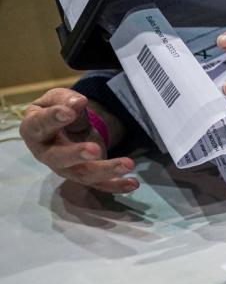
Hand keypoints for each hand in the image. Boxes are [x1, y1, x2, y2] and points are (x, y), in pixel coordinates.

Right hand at [19, 89, 135, 192]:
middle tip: (94, 149)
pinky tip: (133, 183)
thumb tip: (78, 102)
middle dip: (76, 154)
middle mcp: (46, 154)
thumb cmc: (58, 109)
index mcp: (34, 130)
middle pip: (58, 158)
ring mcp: (65, 168)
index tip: (68, 112)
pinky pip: (99, 184)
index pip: (40, 126)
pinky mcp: (84, 175)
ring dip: (106, 170)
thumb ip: (66, 99)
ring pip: (83, 174)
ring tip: (128, 164)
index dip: (53, 119)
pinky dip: (116, 185)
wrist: (64, 128)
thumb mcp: (58, 98)